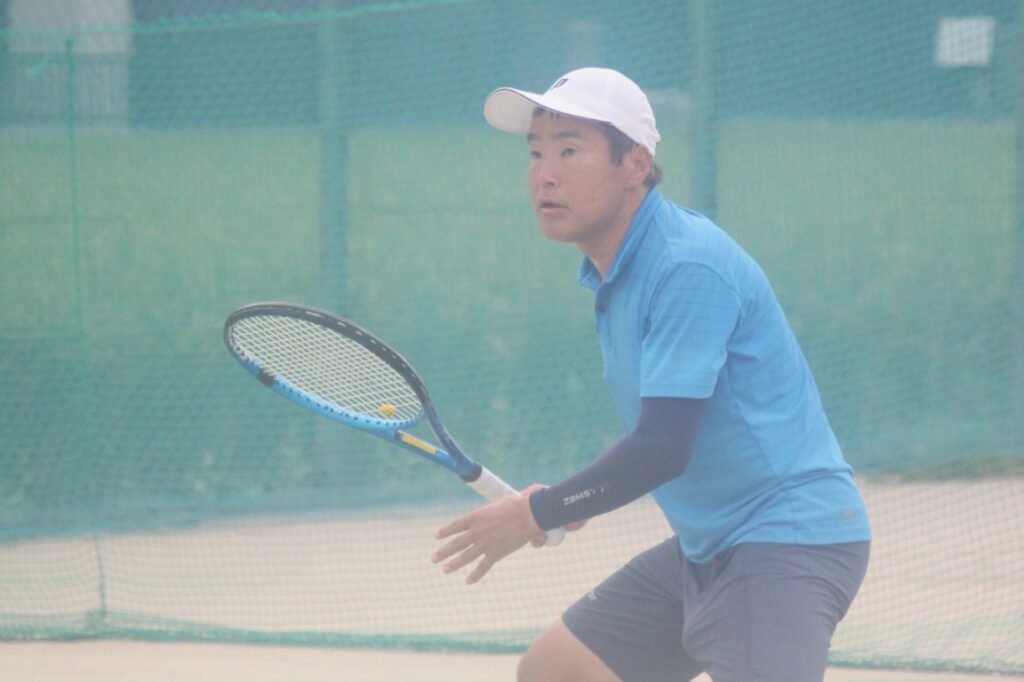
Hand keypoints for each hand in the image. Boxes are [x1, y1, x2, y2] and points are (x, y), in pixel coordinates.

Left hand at [432, 491, 546, 583]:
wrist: (528, 514)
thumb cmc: (516, 504)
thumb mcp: (498, 504)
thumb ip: (492, 512)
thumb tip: (495, 514)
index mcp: (476, 516)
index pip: (456, 526)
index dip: (445, 531)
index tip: (436, 536)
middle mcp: (477, 531)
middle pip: (456, 544)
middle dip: (443, 552)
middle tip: (433, 559)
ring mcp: (485, 543)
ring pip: (465, 557)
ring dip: (454, 564)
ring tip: (444, 570)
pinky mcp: (496, 553)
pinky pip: (483, 567)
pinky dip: (476, 575)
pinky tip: (468, 581)